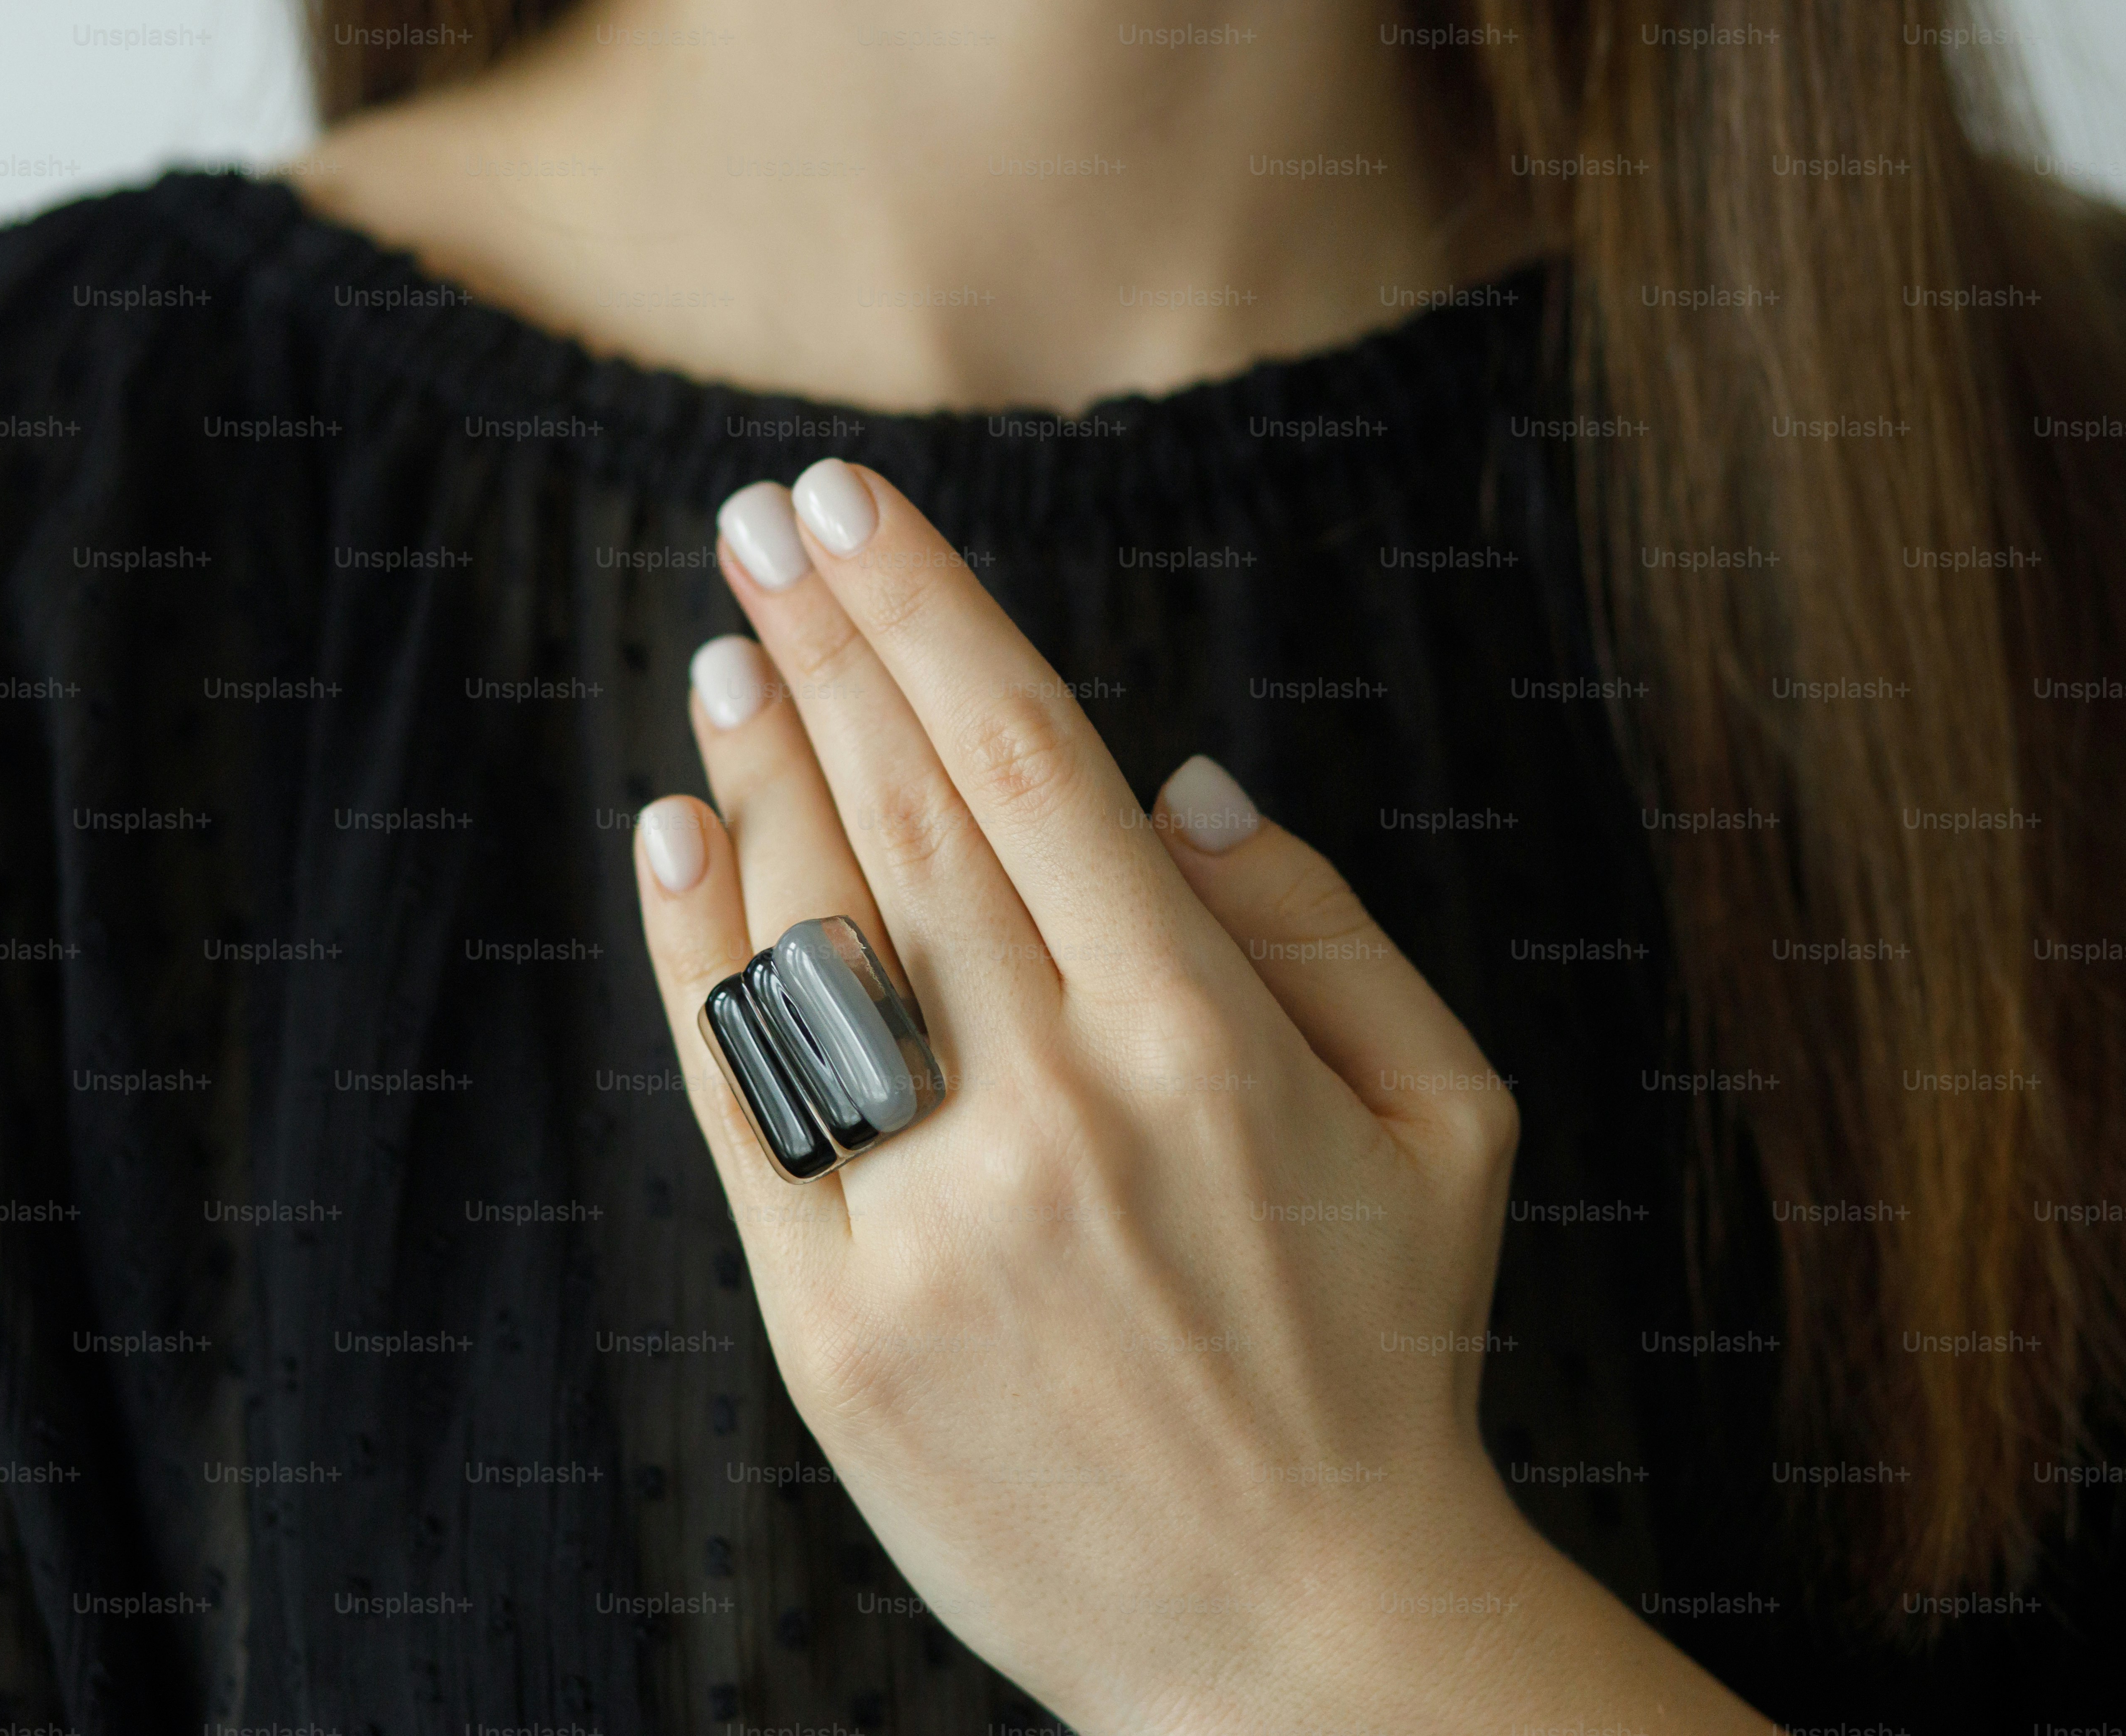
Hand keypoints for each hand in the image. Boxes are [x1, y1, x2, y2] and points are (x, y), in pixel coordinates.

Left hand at [633, 461, 1763, 1734]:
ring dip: (754, 771)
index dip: (924, 607)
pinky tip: (674, 834)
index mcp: (1205, 1042)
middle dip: (822, 645)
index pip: (1025, 757)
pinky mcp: (837, 1330)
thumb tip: (1170, 777)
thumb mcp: (1451, 1120)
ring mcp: (932, 1224)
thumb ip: (1321, 924)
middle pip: (900, 815)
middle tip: (759, 528)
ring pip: (807, 939)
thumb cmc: (1387, 1354)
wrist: (1295, 1635)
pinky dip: (695, 956)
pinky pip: (738, 1103)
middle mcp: (1057, 1110)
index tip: (846, 503)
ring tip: (725, 657)